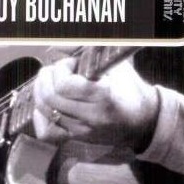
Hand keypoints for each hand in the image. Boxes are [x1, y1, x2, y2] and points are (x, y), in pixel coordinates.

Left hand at [32, 57, 160, 154]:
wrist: (142, 122)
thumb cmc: (132, 91)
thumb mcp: (116, 67)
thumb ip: (91, 54)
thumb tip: (64, 44)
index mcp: (103, 98)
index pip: (64, 85)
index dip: (61, 68)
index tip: (71, 63)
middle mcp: (89, 117)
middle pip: (50, 98)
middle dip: (47, 77)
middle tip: (56, 70)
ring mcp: (81, 131)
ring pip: (45, 111)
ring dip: (42, 91)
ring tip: (52, 82)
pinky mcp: (75, 138)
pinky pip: (47, 132)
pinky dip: (41, 115)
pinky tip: (48, 104)